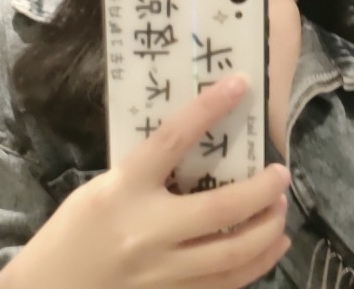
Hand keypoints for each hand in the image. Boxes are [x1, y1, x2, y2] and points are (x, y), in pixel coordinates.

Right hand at [0, 75, 291, 288]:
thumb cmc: (71, 232)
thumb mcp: (103, 188)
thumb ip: (145, 173)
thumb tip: (192, 150)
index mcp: (124, 189)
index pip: (173, 139)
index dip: (209, 107)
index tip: (239, 85)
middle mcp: (147, 230)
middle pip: (219, 209)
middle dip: (261, 190)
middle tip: (281, 174)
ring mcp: (161, 272)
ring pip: (231, 254)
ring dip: (267, 229)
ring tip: (282, 209)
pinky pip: (224, 285)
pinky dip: (256, 265)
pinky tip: (272, 247)